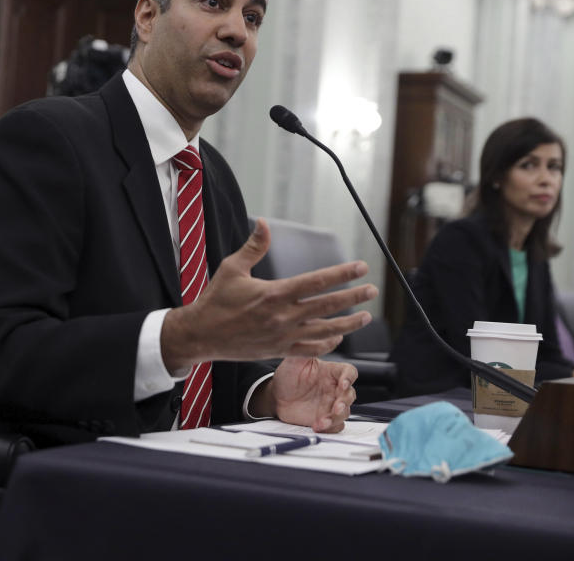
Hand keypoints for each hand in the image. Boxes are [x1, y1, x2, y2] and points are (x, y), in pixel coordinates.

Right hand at [161, 218, 377, 370]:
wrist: (201, 334)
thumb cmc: (216, 299)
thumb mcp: (232, 268)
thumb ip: (253, 247)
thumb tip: (263, 223)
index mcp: (274, 293)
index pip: (316, 282)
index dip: (342, 274)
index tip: (360, 267)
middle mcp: (282, 316)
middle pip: (327, 306)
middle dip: (353, 297)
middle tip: (372, 290)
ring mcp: (282, 336)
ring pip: (324, 330)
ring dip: (348, 323)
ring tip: (366, 317)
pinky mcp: (278, 351)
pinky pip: (310, 349)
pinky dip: (327, 343)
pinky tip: (337, 336)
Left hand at [253, 358, 357, 432]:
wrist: (276, 396)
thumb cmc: (287, 375)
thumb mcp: (295, 360)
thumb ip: (308, 351)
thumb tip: (322, 339)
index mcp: (331, 372)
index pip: (349, 372)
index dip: (349, 377)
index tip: (343, 383)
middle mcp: (334, 389)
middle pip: (350, 395)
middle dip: (344, 402)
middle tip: (335, 407)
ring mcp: (330, 405)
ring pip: (345, 412)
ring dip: (336, 418)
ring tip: (322, 421)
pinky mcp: (325, 418)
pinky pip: (336, 426)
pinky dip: (330, 428)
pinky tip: (318, 426)